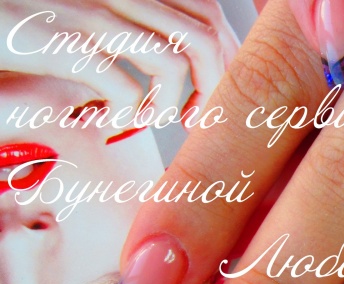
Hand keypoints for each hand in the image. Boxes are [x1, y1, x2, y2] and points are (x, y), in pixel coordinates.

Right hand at [0, 0, 238, 115]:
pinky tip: (106, 120)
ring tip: (148, 118)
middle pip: (204, 35)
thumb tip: (177, 81)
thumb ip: (133, 37)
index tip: (208, 93)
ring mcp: (89, 14)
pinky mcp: (60, 43)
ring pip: (173, 61)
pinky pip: (124, 87)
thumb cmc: (26, 26)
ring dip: (170, 104)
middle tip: (191, 119)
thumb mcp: (88, 21)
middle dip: (213, 88)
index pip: (207, 11)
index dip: (223, 59)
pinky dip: (126, 115)